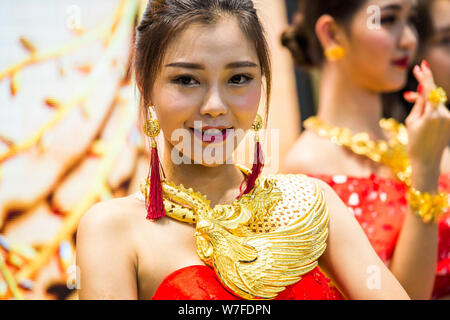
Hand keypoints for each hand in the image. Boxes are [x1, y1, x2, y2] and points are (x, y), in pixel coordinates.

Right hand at [403, 60, 449, 190]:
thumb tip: (422, 90)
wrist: (427, 161)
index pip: (430, 89)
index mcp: (433, 114)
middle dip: (422, 89)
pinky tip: (420, 114)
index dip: (425, 76)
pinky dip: (430, 108)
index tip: (420, 66)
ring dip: (425, 100)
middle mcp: (445, 114)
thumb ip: (419, 104)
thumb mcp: (411, 122)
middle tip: (413, 79)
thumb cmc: (414, 142)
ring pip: (436, 102)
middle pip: (433, 95)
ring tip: (409, 100)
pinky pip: (440, 110)